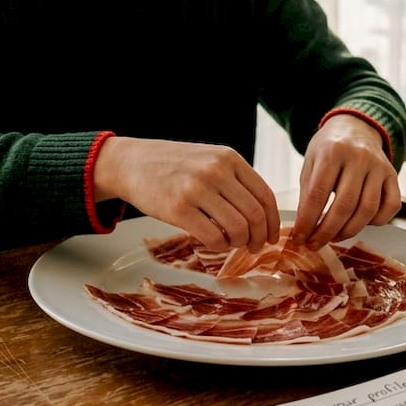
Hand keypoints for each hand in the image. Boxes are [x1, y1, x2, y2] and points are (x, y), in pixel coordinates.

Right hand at [93, 137, 279, 251]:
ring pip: (237, 228)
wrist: (131, 163)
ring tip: (232, 244)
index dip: (273, 221)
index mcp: (228, 158)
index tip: (272, 236)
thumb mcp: (209, 159)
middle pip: (254, 214)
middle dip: (260, 237)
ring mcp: (196, 189)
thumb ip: (234, 180)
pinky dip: (220, 246)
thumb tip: (261, 215)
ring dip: (239, 243)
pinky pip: (213, 237)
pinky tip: (216, 243)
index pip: (264, 195)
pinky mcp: (178, 209)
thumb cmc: (172, 165)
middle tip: (255, 247)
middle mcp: (216, 171)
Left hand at [293, 113, 400, 248]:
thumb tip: (305, 228)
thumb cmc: (328, 148)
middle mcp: (359, 158)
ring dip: (349, 231)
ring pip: (368, 210)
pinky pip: (391, 206)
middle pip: (345, 205)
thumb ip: (308, 192)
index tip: (299, 238)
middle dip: (327, 231)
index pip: (318, 194)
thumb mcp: (311, 162)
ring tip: (334, 237)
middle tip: (315, 244)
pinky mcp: (393, 175)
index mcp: (332, 152)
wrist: (355, 126)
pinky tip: (361, 223)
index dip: (307, 221)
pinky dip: (377, 222)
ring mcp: (379, 166)